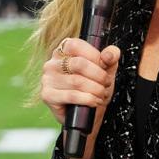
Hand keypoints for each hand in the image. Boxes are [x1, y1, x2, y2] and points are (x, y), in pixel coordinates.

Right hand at [41, 39, 119, 158]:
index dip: (94, 56)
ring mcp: (47, 79)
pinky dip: (87, 99)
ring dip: (95, 89)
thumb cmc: (94, 87)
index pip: (77, 45)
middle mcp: (52, 63)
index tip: (104, 66)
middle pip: (79, 64)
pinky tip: (94, 101)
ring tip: (101, 94)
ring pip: (77, 81)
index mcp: (63, 50)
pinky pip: (71, 96)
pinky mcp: (47, 95)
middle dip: (98, 75)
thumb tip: (111, 53)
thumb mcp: (105, 70)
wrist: (88, 113)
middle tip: (105, 83)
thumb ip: (110, 58)